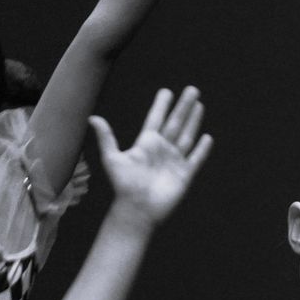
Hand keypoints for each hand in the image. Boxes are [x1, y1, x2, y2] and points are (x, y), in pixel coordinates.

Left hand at [89, 87, 213, 226]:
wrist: (138, 209)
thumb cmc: (123, 185)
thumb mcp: (113, 159)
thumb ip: (107, 138)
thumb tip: (92, 118)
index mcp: (146, 143)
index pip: (156, 119)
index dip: (162, 105)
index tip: (167, 91)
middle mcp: (162, 149)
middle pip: (176, 122)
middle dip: (184, 106)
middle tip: (192, 90)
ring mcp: (175, 160)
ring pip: (187, 135)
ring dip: (194, 121)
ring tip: (199, 105)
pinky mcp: (185, 174)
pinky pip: (196, 158)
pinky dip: (202, 148)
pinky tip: (207, 137)